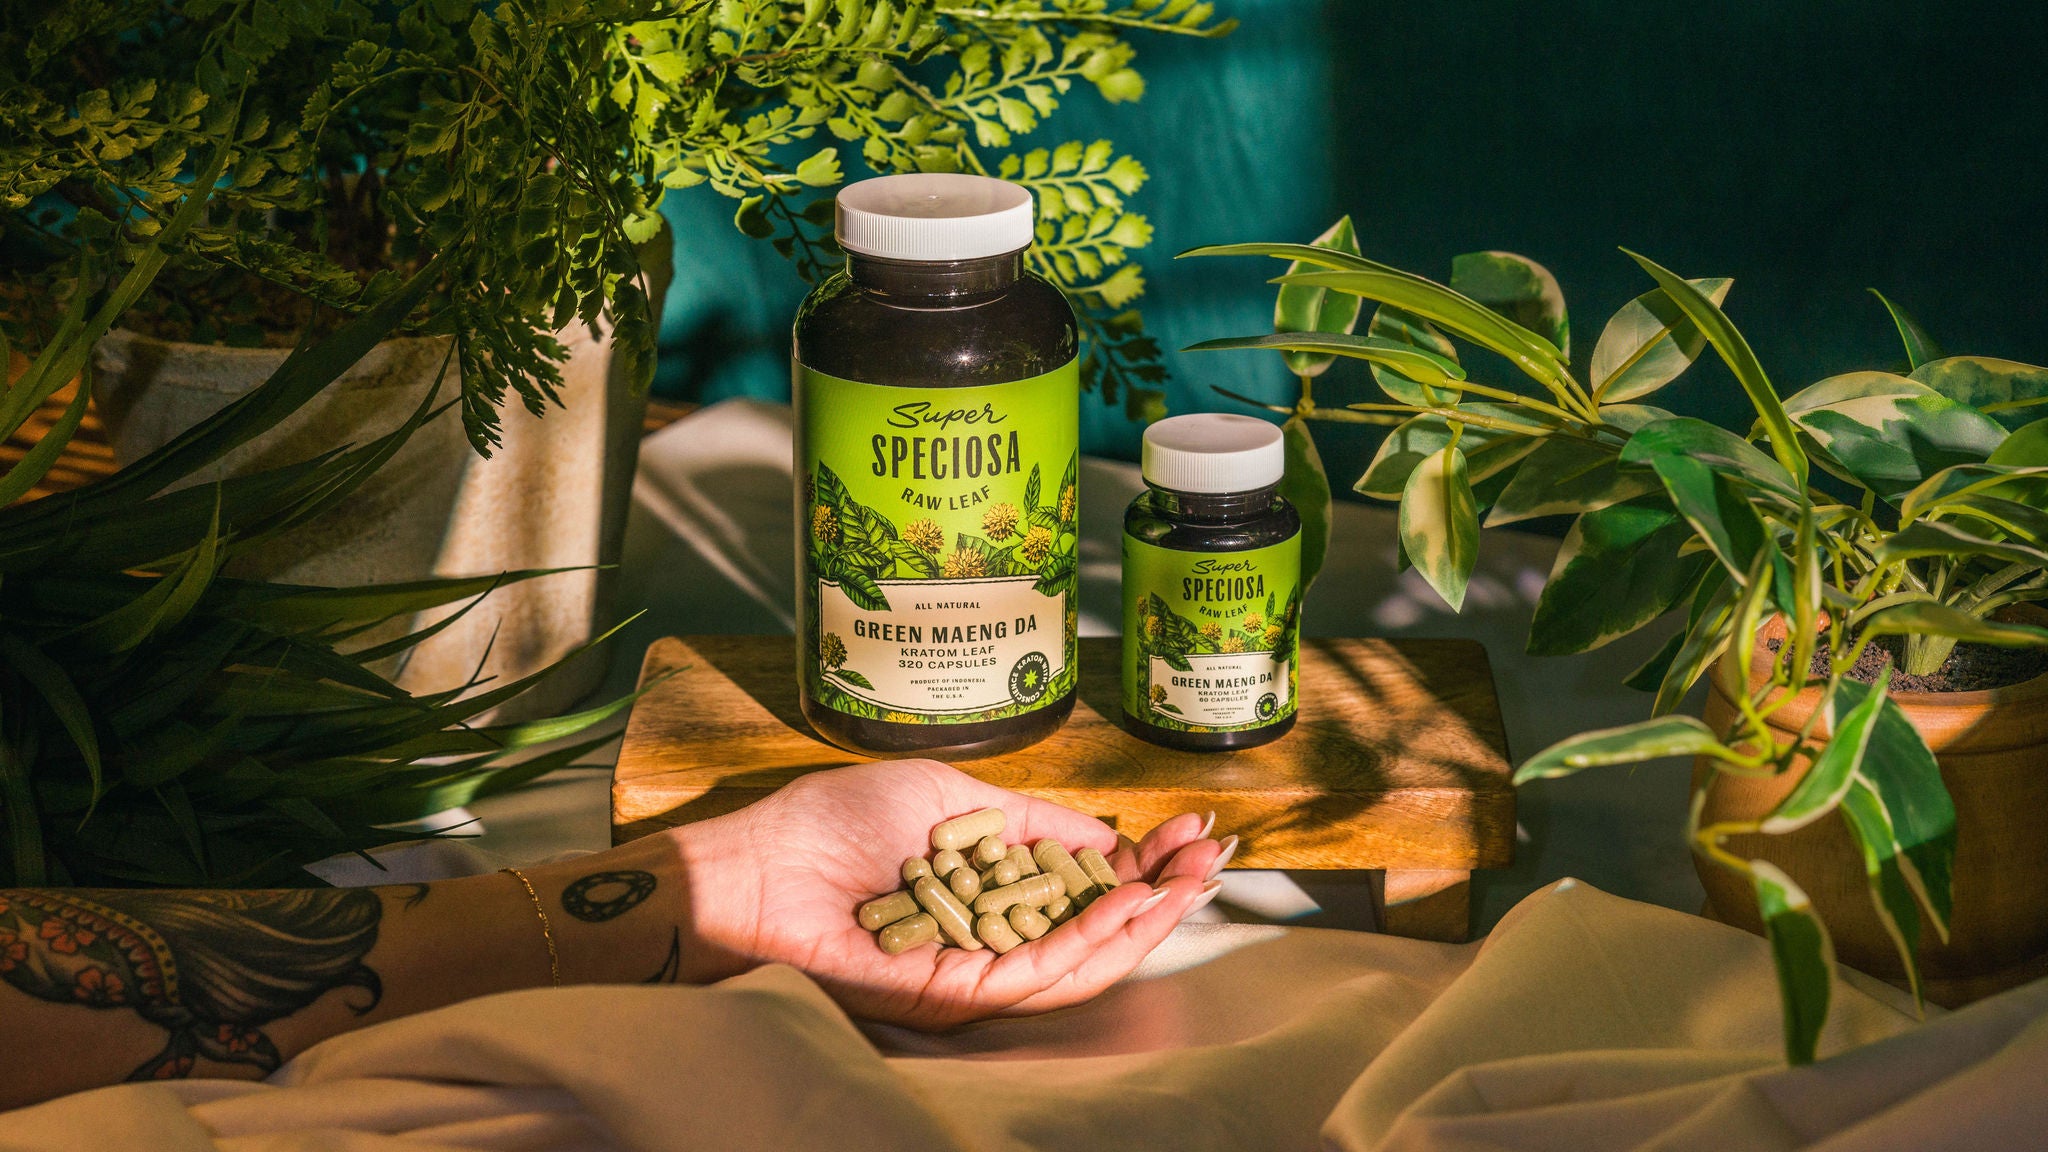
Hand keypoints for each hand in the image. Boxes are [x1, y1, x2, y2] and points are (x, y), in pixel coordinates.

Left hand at [668, 758, 1224, 1028]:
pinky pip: (1038, 977)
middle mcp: (992, 931)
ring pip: (1081, 962)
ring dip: (1144, 923)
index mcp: (991, 885)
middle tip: (1216, 856)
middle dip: (1163, 894)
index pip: (1086, 882)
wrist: (759, 866)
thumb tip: (1104, 831)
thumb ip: (1032, 819)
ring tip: (1194, 882)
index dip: (1145, 860)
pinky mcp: (957, 994)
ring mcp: (977, 967)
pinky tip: (1130, 907)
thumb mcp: (952, 796)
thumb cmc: (835, 822)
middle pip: (1096, 927)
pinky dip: (1090, 944)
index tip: (1193, 828)